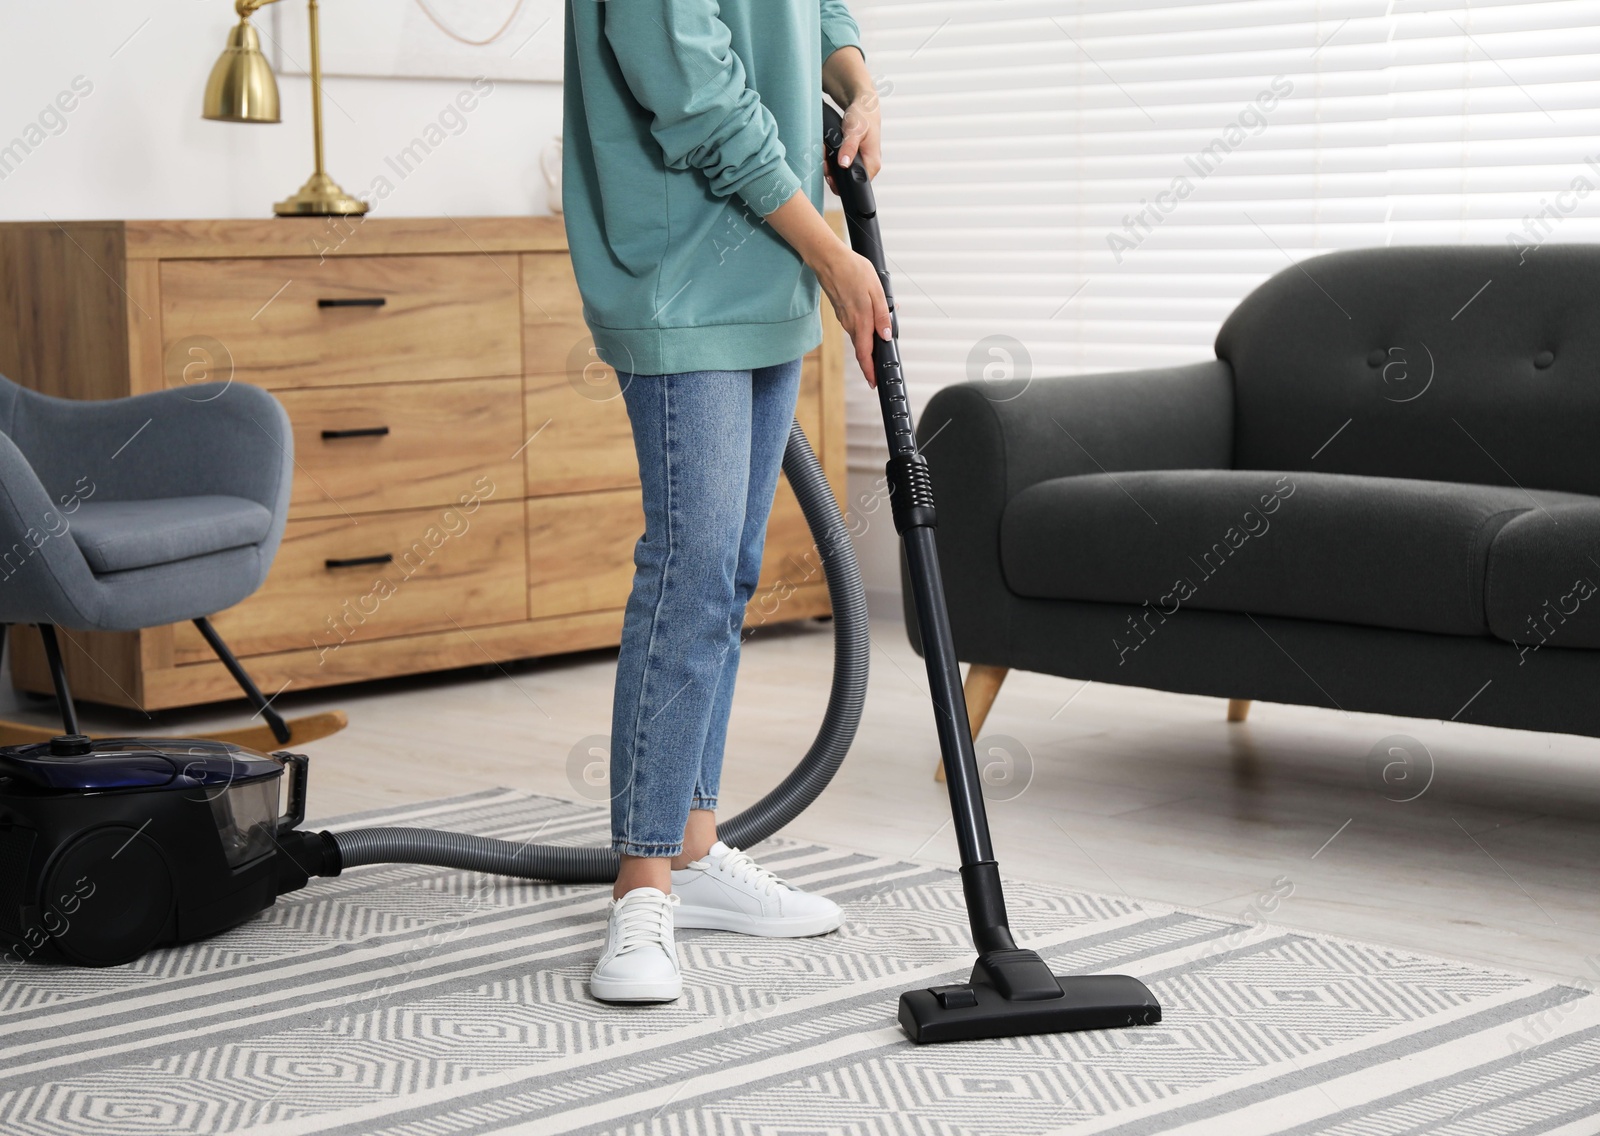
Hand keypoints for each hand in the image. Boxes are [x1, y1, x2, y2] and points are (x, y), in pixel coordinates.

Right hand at [816, 245, 890, 386]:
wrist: (828, 259)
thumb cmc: (852, 270)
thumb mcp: (875, 291)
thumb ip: (881, 315)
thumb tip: (885, 335)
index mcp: (860, 321)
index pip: (864, 354)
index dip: (869, 371)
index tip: (873, 382)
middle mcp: (850, 324)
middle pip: (861, 349)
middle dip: (870, 360)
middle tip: (878, 369)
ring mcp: (844, 318)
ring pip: (858, 337)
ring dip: (868, 342)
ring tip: (880, 340)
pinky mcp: (841, 311)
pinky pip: (854, 326)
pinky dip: (863, 329)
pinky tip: (870, 320)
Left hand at [825, 98, 881, 196]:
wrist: (863, 106)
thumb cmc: (863, 116)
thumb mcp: (855, 130)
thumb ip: (849, 147)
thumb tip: (844, 164)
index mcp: (873, 163)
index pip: (857, 185)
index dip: (840, 183)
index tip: (829, 173)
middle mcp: (868, 166)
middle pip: (847, 181)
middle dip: (832, 173)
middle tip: (824, 160)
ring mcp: (861, 163)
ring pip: (842, 174)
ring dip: (830, 166)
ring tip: (824, 152)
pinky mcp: (855, 158)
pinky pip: (841, 166)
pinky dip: (831, 161)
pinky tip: (827, 152)